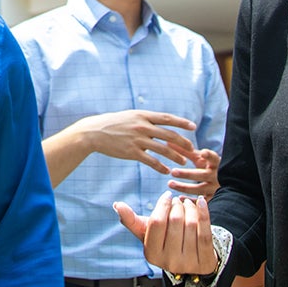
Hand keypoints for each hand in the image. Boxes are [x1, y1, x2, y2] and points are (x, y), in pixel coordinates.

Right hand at [73, 110, 197, 172]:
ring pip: (163, 149)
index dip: (181, 122)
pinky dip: (161, 167)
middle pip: (169, 135)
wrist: (94, 132)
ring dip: (175, 157)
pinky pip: (151, 161)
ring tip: (183, 162)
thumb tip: (160, 123)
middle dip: (183, 143)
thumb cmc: (113, 123)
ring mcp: (137, 140)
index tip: (193, 126)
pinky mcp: (132, 152)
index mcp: (143, 115)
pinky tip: (166, 171)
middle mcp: (142, 126)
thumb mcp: (130, 116)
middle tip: (192, 149)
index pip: (167, 118)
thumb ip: (145, 120)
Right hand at [114, 191, 217, 276]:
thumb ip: (132, 220)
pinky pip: (205, 232)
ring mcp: (188, 263)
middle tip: (178, 201)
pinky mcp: (205, 261)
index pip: (156, 222)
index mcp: (152, 254)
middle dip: (177, 205)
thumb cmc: (165, 242)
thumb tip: (117, 205)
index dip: (162, 205)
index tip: (167, 195)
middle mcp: (169, 262)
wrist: (191, 262)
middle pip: (175, 221)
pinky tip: (201, 202)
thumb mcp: (148, 234)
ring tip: (188, 203)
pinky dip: (204, 213)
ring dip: (190, 207)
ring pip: (191, 224)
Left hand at [166, 146, 220, 197]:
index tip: (203, 153)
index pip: (214, 158)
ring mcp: (215, 189)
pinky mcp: (213, 199)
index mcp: (216, 163)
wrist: (225, 183)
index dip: (209, 156)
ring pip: (200, 189)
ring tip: (170, 183)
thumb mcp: (200, 158)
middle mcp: (217, 176)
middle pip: (202, 175)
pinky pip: (201, 202)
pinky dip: (191, 200)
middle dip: (187, 174)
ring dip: (184, 187)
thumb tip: (168, 142)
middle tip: (173, 171)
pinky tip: (180, 198)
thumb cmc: (208, 167)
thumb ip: (186, 151)